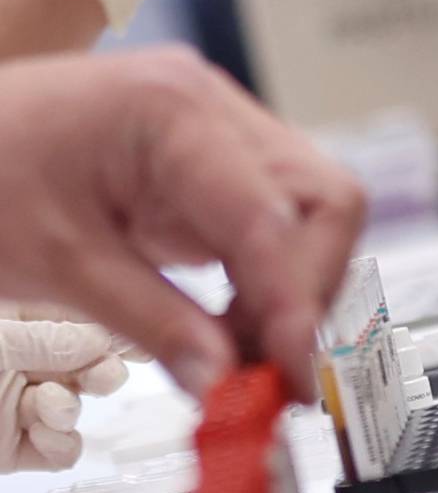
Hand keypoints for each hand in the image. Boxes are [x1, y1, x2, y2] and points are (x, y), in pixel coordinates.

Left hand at [0, 50, 364, 399]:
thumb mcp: (57, 262)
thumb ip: (153, 324)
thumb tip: (227, 385)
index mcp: (172, 111)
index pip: (273, 216)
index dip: (293, 306)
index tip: (289, 381)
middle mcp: (213, 106)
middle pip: (324, 204)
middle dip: (306, 295)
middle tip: (269, 375)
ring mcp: (219, 128)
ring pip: (311, 216)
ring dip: (288, 294)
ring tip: (237, 360)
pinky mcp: (212, 158)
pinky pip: (272, 222)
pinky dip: (262, 282)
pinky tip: (225, 328)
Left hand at [0, 319, 127, 473]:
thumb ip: (45, 341)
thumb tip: (98, 340)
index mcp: (12, 323)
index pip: (73, 317)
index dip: (110, 327)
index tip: (142, 339)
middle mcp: (18, 363)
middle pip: (85, 363)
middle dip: (102, 372)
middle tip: (103, 378)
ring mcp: (16, 407)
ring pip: (74, 407)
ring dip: (69, 410)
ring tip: (45, 406)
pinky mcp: (13, 448)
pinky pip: (61, 451)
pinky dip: (59, 446)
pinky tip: (38, 435)